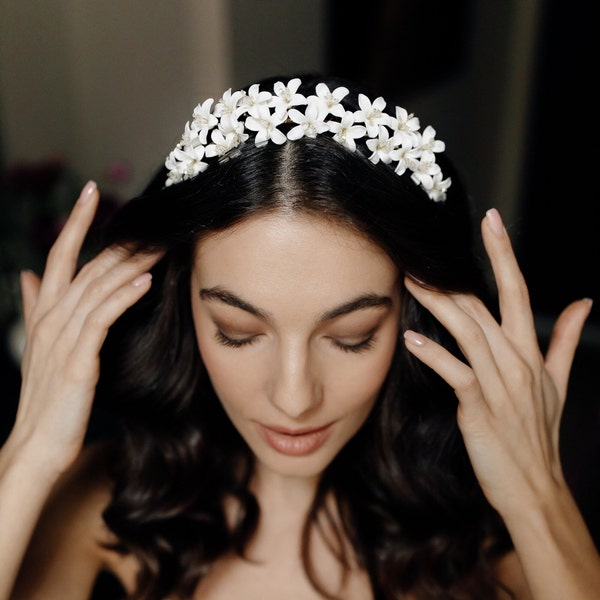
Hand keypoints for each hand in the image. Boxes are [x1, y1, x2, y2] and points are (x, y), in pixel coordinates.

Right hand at [9, 181, 160, 475]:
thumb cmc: (46, 395)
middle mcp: (53, 318)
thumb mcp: (40, 345)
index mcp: (47, 311)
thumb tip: (27, 275)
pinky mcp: (78, 361)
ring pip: (97, 287)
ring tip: (158, 242)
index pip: (60, 254)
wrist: (37, 443)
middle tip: (150, 217)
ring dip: (129, 262)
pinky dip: (122, 297)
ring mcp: (63, 338)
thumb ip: (36, 307)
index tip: (94, 190)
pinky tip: (144, 281)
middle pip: (88, 265)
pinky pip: (101, 319)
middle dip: (120, 239)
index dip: (77, 221)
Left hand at [402, 208, 591, 517]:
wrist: (535, 485)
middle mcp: (516, 362)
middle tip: (420, 252)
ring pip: (469, 333)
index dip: (505, 254)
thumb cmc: (540, 432)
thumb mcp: (558, 382)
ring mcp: (500, 385)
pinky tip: (411, 337)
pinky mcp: (480, 409)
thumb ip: (564, 339)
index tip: (491, 221)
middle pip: (483, 306)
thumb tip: (584, 302)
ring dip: (439, 305)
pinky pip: (456, 374)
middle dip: (452, 277)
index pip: (517, 290)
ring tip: (411, 282)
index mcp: (529, 351)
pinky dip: (433, 355)